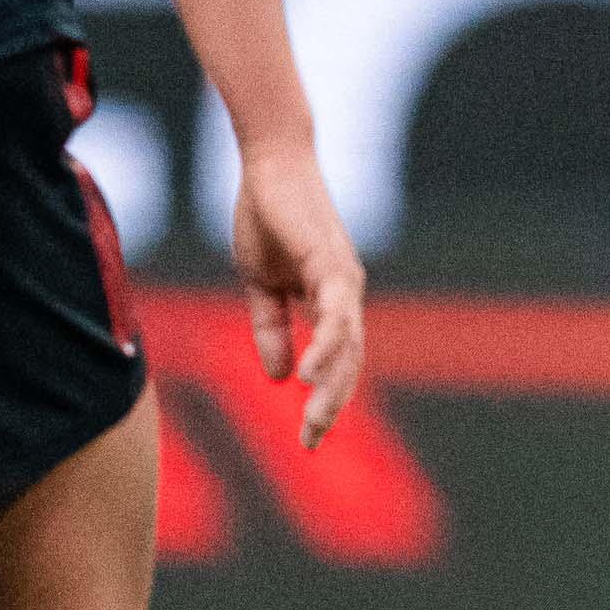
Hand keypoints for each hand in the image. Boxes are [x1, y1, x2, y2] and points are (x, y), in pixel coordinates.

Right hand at [236, 134, 373, 442]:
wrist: (268, 166)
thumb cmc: (266, 219)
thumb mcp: (260, 284)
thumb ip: (270, 327)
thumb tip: (277, 375)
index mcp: (331, 301)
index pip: (337, 361)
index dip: (324, 398)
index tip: (307, 437)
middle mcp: (346, 294)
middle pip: (350, 363)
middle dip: (331, 405)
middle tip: (310, 443)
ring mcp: (345, 279)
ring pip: (348, 345)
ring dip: (332, 386)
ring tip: (314, 421)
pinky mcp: (333, 264)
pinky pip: (336, 314)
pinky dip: (327, 345)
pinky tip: (312, 374)